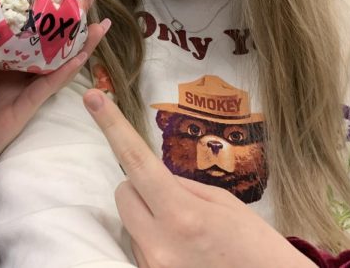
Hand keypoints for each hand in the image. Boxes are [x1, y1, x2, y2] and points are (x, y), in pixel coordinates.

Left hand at [0, 20, 107, 170]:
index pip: (13, 20)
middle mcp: (12, 65)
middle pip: (41, 34)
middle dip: (63, 13)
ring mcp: (22, 84)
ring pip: (54, 56)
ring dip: (78, 38)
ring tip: (97, 17)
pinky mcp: (25, 104)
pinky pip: (48, 84)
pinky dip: (65, 70)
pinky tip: (81, 54)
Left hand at [83, 89, 313, 267]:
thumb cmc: (257, 247)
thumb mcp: (224, 204)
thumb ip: (181, 187)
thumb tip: (152, 177)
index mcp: (182, 214)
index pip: (136, 161)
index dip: (112, 126)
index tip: (92, 98)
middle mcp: (159, 243)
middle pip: (123, 192)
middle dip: (141, 185)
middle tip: (174, 196)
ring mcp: (152, 265)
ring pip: (130, 222)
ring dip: (149, 216)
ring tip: (189, 232)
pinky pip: (139, 246)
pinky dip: (155, 240)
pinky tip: (185, 250)